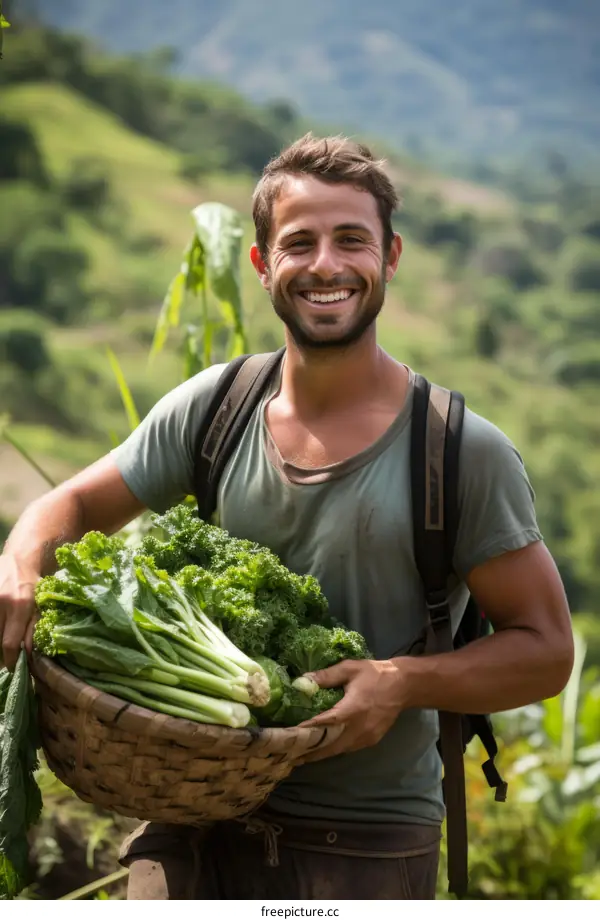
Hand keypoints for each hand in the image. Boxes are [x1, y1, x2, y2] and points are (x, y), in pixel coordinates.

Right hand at [0, 554, 39, 669]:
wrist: (18, 559)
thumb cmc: (32, 584)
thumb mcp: (39, 606)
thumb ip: (33, 629)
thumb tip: (27, 654)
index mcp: (20, 606)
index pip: (10, 642)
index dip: (9, 659)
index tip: (12, 666)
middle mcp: (3, 603)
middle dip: (0, 653)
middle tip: (6, 658)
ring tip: (3, 644)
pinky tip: (1, 628)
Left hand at [297, 658, 407, 763]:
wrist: (404, 685)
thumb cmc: (375, 674)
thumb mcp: (350, 668)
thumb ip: (327, 676)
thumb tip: (303, 680)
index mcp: (352, 709)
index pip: (326, 723)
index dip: (308, 730)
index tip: (292, 736)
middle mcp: (359, 728)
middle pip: (331, 745)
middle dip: (312, 751)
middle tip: (292, 753)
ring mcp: (366, 737)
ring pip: (340, 750)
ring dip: (322, 753)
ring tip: (303, 755)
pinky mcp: (372, 740)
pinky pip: (349, 748)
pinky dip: (335, 750)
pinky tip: (324, 748)